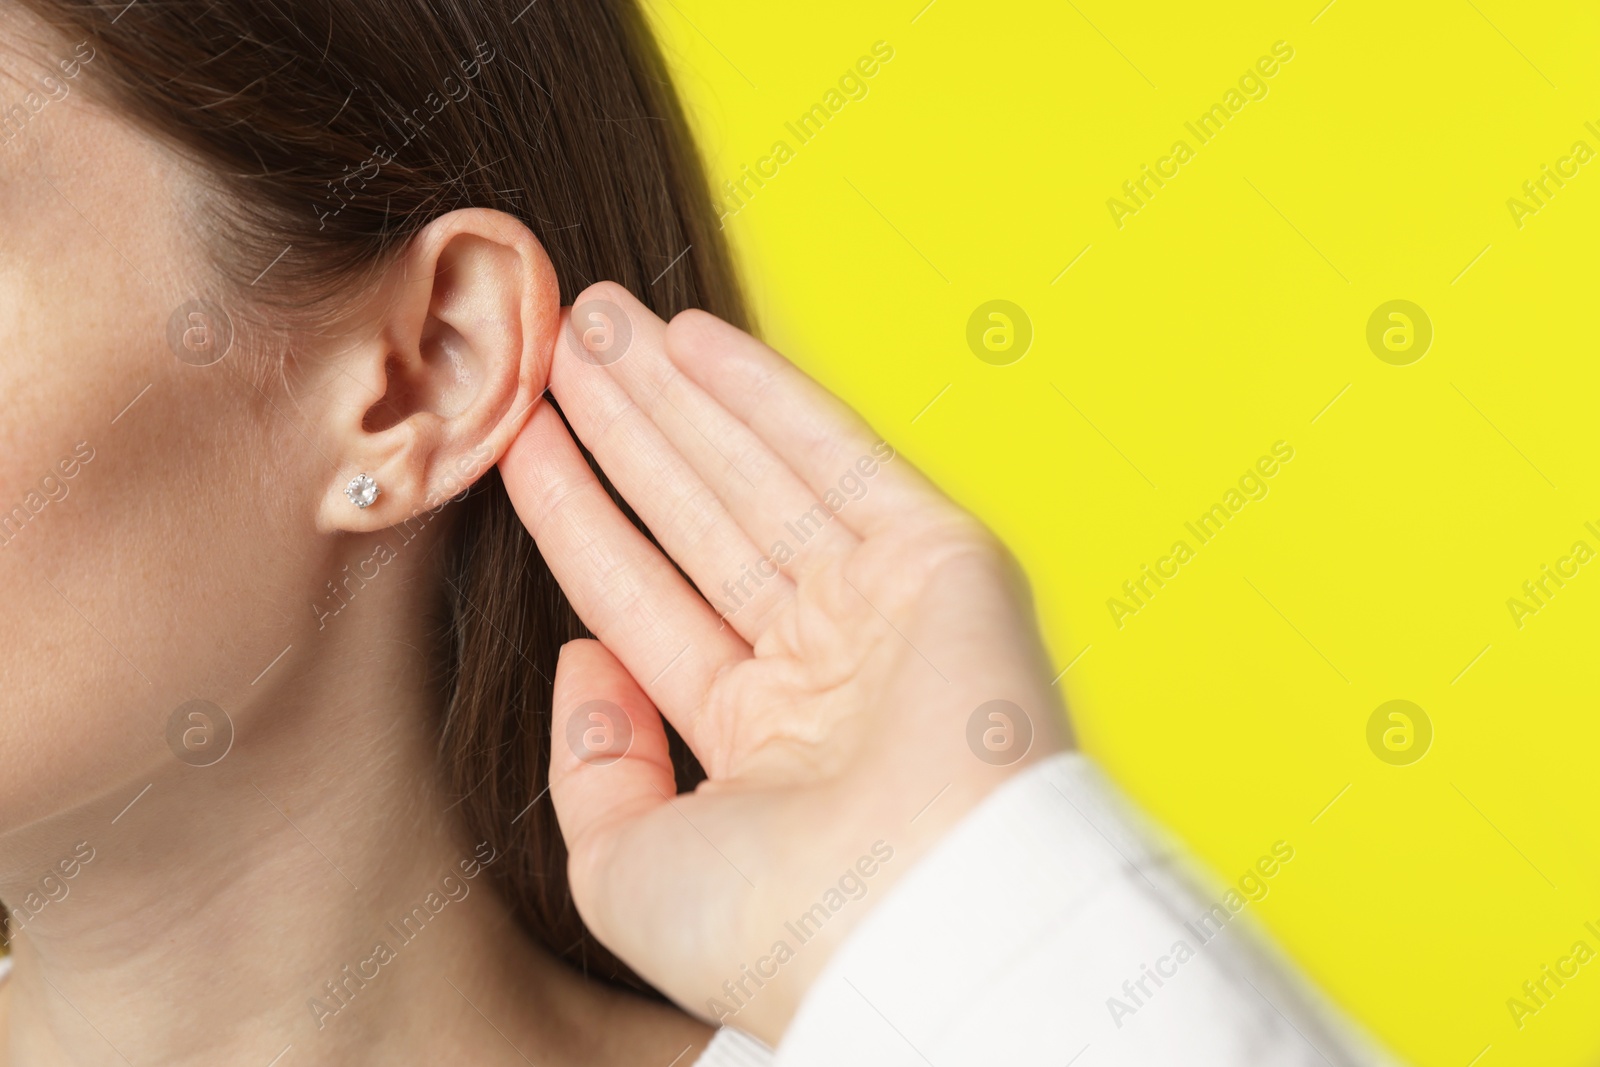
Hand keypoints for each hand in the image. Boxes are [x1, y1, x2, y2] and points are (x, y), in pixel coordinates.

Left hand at [499, 283, 1068, 1043]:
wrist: (918, 924)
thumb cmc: (778, 928)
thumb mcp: (622, 870)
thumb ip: (590, 764)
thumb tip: (586, 662)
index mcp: (756, 742)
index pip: (644, 601)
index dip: (581, 518)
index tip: (526, 441)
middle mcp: (820, 668)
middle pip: (696, 520)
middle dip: (629, 432)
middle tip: (563, 345)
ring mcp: (882, 609)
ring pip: (754, 476)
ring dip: (677, 395)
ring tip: (599, 321)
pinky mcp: (941, 561)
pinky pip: (836, 457)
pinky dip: (766, 394)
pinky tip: (693, 340)